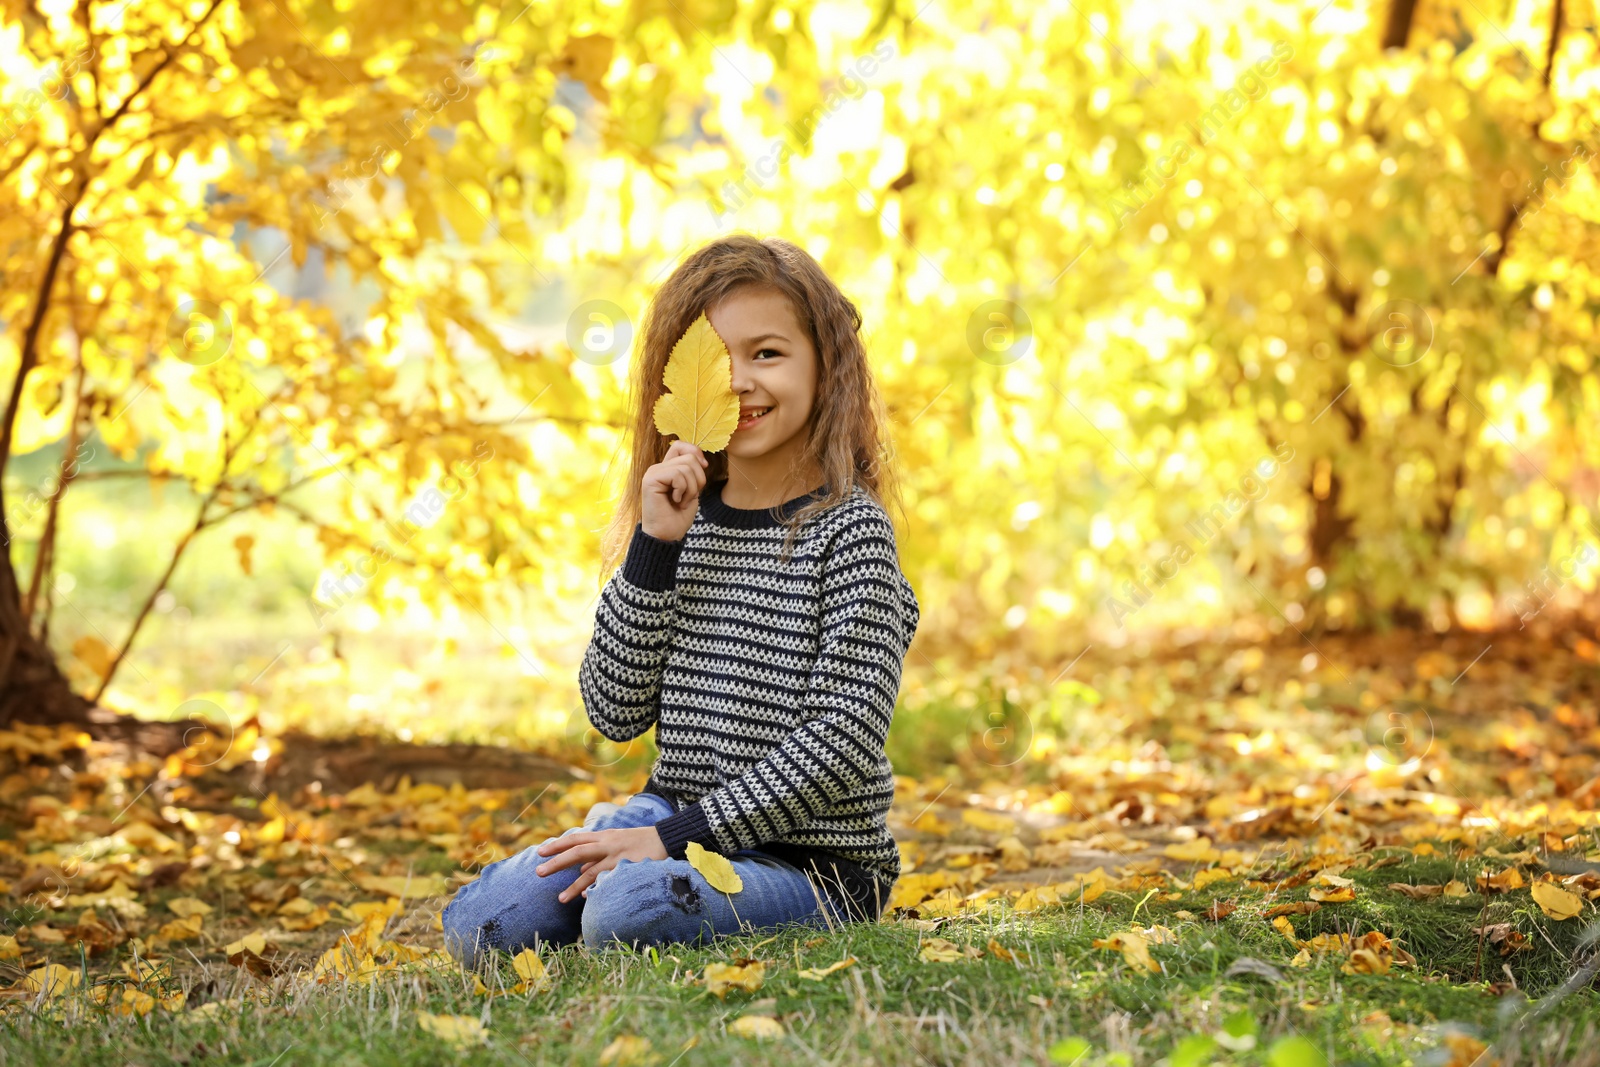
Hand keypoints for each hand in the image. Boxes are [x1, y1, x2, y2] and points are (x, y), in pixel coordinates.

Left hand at [533, 825, 668, 902]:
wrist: (665, 839)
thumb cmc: (638, 842)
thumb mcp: (616, 841)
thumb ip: (598, 853)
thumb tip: (580, 868)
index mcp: (604, 836)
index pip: (576, 839)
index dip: (557, 845)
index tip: (540, 852)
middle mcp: (608, 844)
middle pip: (577, 851)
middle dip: (557, 862)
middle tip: (538, 872)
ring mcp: (617, 857)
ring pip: (591, 871)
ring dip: (574, 886)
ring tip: (560, 899)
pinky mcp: (627, 868)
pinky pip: (608, 880)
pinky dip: (596, 888)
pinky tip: (586, 897)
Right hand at [641, 441, 708, 540]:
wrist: (667, 535)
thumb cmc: (678, 516)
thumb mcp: (691, 489)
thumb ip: (692, 472)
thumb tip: (701, 459)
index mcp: (666, 469)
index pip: (681, 445)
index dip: (695, 452)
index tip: (703, 467)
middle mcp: (658, 468)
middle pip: (689, 457)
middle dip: (698, 479)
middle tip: (689, 496)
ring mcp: (653, 472)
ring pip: (686, 466)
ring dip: (691, 488)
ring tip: (681, 501)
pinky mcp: (650, 479)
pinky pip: (677, 474)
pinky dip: (683, 490)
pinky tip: (675, 501)